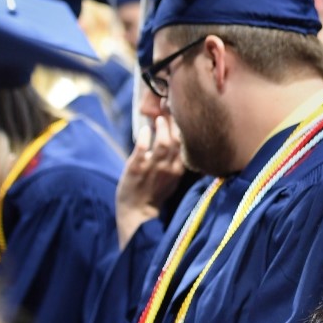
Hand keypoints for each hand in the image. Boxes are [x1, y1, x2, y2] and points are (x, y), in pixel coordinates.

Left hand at [116, 115, 184, 247]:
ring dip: (162, 127)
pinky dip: (145, 137)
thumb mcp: (171, 177)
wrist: (138, 214)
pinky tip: (145, 129)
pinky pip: (142, 149)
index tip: (181, 114)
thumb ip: (175, 159)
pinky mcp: (136, 168)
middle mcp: (169, 168)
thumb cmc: (154, 193)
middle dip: (174, 122)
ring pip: (164, 143)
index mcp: (179, 169)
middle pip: (177, 140)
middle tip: (169, 109)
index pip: (186, 144)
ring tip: (158, 117)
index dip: (184, 127)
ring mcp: (153, 168)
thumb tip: (175, 137)